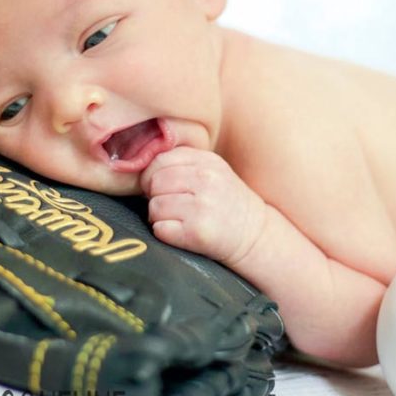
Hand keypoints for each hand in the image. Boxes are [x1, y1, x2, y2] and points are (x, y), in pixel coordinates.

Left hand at [139, 147, 266, 265]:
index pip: (159, 160)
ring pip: (154, 207)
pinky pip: (160, 229)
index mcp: (207, 161)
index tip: (162, 188)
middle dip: (155, 196)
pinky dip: (165, 233)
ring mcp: (202, 207)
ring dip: (159, 216)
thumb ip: (182, 163)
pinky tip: (181, 232)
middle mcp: (206, 181)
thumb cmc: (227, 203)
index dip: (153, 175)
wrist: (255, 236)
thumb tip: (140, 167)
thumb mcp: (213, 172)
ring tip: (178, 220)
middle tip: (170, 206)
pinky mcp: (197, 233)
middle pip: (154, 182)